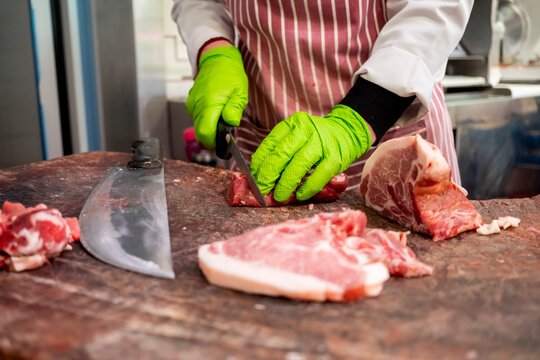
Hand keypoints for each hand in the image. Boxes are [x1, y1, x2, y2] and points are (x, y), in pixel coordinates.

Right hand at [186, 46, 247, 148]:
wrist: (216, 58)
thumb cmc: (229, 73)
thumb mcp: (240, 92)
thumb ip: (234, 110)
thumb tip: (230, 124)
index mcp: (209, 103)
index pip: (205, 133)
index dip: (215, 142)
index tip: (224, 140)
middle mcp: (197, 106)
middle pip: (200, 134)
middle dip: (213, 137)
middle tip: (226, 131)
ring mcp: (192, 104)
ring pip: (198, 127)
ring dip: (210, 128)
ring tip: (223, 117)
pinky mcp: (191, 103)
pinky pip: (197, 119)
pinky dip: (206, 120)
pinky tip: (216, 111)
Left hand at [250, 105, 371, 201]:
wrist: (347, 132)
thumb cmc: (315, 139)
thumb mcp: (296, 136)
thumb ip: (280, 150)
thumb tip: (259, 172)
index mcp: (293, 124)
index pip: (270, 144)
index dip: (259, 163)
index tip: (254, 177)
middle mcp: (307, 130)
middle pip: (281, 155)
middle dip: (268, 175)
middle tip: (262, 190)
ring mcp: (322, 144)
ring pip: (298, 166)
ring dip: (285, 184)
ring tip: (279, 196)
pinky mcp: (335, 158)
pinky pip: (319, 176)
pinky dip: (308, 188)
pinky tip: (300, 195)